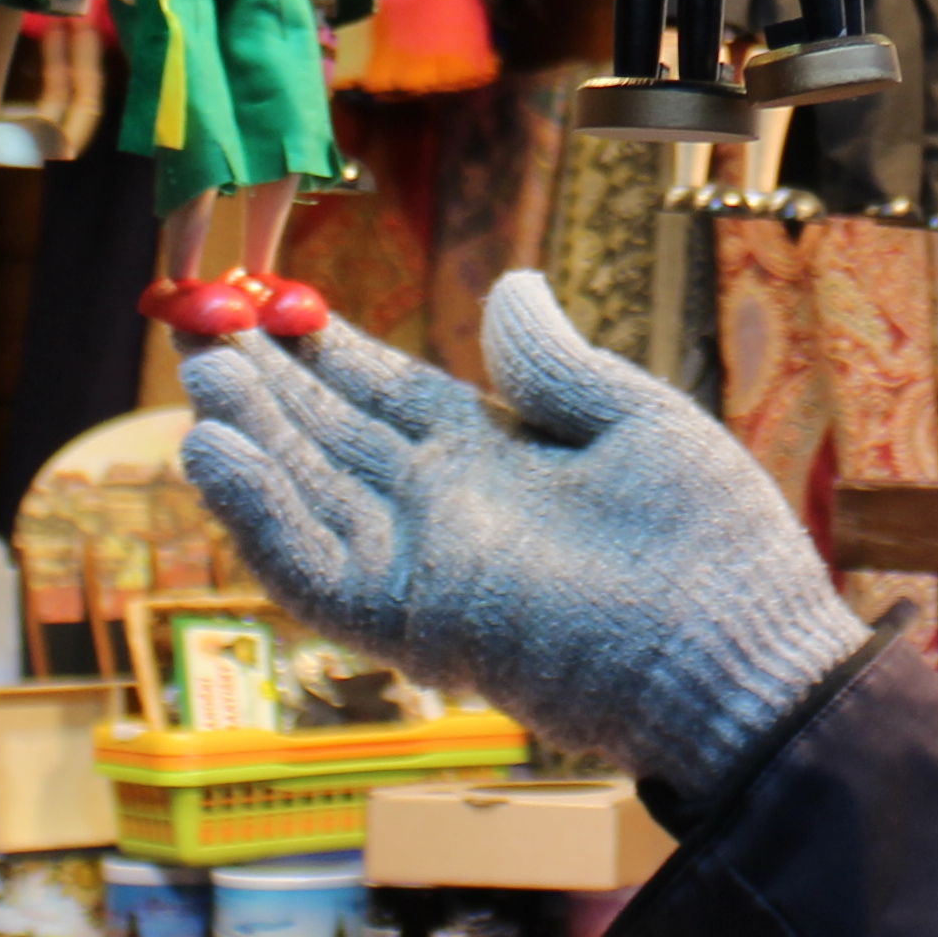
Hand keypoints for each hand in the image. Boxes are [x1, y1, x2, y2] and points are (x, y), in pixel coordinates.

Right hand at [176, 272, 867, 784]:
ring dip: (250, 440)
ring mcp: (422, 568)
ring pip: (308, 497)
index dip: (329, 351)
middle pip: (331, 441)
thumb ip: (556, 365)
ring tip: (197, 374)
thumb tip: (509, 282)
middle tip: (201, 327)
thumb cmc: (712, 547)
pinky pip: (314, 571)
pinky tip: (216, 456)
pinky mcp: (412, 620)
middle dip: (268, 386)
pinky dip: (261, 517)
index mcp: (498, 461)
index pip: (390, 396)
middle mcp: (446, 513)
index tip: (268, 300)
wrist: (740, 654)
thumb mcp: (637, 423)